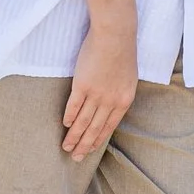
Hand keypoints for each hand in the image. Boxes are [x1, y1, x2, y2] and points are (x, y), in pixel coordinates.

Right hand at [62, 25, 139, 159]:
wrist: (116, 35)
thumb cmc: (124, 52)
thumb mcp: (128, 78)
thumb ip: (119, 94)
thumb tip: (110, 107)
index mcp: (124, 101)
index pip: (109, 127)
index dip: (98, 140)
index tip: (90, 150)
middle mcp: (110, 101)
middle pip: (94, 129)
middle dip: (84, 146)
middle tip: (76, 159)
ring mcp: (96, 94)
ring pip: (82, 122)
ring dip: (74, 137)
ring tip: (66, 147)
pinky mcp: (82, 85)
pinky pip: (73, 106)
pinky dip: (68, 117)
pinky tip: (64, 126)